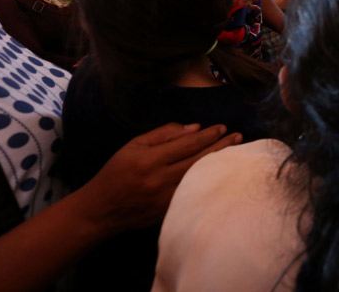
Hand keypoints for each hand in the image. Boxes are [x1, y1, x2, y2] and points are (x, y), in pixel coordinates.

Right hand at [80, 123, 241, 232]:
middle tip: (238, 136)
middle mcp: (160, 180)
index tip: (223, 127)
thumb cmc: (116, 173)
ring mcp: (166, 198)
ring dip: (220, 163)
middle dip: (221, 147)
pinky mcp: (169, 211)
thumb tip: (195, 128)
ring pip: (201, 177)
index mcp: (149, 160)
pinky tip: (222, 173)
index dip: (208, 135)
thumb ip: (163, 134)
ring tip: (237, 151)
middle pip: (199, 160)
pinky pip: (196, 193)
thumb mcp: (133, 146)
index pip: (187, 144)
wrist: (100, 211)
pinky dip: (210, 182)